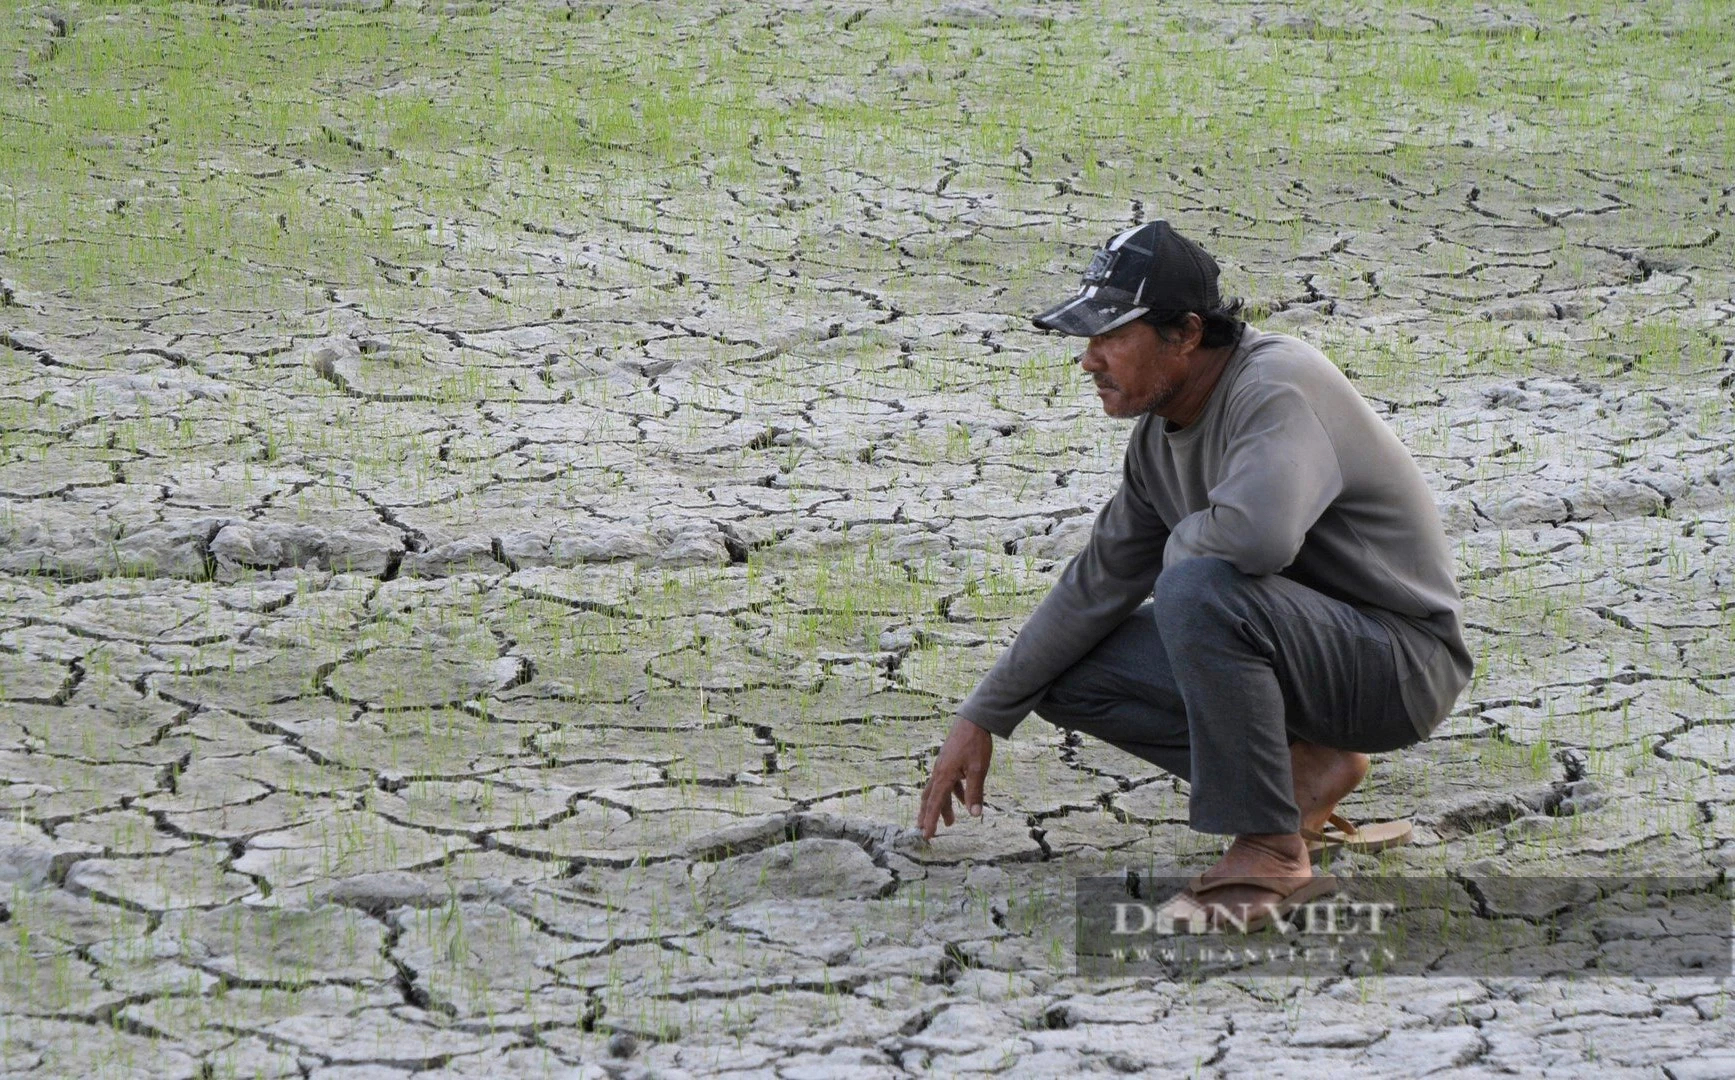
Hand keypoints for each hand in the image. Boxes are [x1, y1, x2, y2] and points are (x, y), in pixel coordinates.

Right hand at [917, 716, 993, 839]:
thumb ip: (975, 792)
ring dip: (943, 806)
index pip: (934, 803)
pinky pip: (947, 782)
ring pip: (939, 790)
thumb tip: (974, 814)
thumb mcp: (978, 770)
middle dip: (928, 815)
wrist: (973, 720)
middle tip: (926, 831)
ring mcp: (944, 766)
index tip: (927, 836)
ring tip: (951, 822)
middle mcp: (939, 772)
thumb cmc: (974, 743)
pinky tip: (963, 797)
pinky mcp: (949, 762)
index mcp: (944, 776)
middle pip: (930, 798)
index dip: (930, 821)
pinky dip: (953, 793)